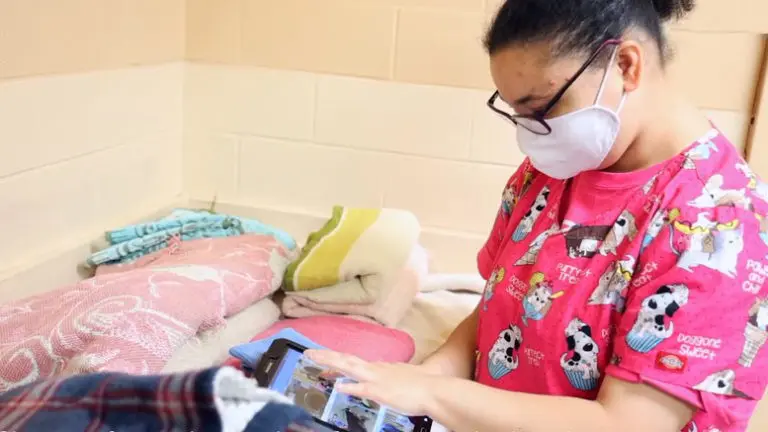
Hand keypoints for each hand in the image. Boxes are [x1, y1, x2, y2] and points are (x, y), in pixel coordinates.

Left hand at [305, 350, 435, 415]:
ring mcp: (377, 378)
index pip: (351, 361)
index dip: (334, 360)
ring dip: (331, 362)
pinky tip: (338, 386)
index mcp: (378, 367)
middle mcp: (374, 369)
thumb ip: (383, 376)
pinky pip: (362, 388)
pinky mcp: (381, 391)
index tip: (319, 358)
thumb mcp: (398, 376)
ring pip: (350, 367)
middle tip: (307, 353)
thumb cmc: (419, 385)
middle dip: (326, 356)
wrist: (433, 389)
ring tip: (314, 358)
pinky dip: (349, 386)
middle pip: (346, 359)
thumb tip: (374, 377)